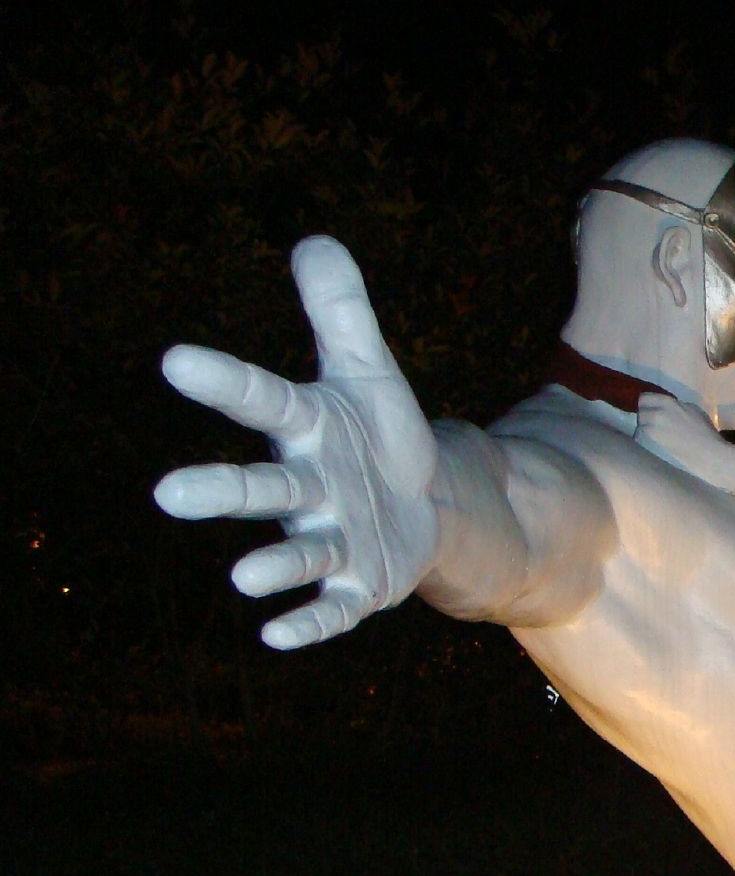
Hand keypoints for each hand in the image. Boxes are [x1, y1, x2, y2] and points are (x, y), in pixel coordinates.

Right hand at [156, 236, 437, 649]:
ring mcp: (331, 539)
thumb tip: (316, 240)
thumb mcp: (369, 373)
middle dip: (222, 492)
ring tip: (244, 577)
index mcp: (308, 430)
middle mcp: (308, 488)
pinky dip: (311, 621)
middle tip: (168, 493)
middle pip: (264, 488)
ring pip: (298, 552)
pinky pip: (331, 607)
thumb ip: (341, 314)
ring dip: (272, 566)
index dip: (226, 381)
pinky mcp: (357, 583)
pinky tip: (279, 636)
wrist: (425, 505)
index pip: (265, 400)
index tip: (175, 360)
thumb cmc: (378, 437)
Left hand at [635, 391, 734, 495]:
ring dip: (645, 432)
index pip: (644, 398)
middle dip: (646, 419)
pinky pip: (641, 441)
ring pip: (639, 428)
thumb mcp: (694, 411)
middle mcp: (655, 414)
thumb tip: (667, 409)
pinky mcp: (649, 446)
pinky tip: (657, 448)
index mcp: (668, 402)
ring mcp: (650, 430)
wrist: (709, 456)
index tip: (652, 411)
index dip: (648, 405)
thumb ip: (677, 406)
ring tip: (657, 440)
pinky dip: (646, 444)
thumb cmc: (706, 433)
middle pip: (640, 413)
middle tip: (656, 427)